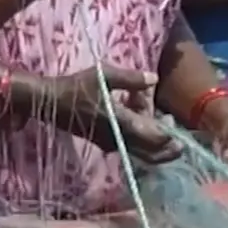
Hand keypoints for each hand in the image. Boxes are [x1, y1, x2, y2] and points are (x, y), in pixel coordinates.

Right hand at [44, 63, 180, 164]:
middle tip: (178, 139)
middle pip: (148, 153)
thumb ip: (131, 79)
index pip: (150, 136)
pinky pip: (127, 143)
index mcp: (119, 121)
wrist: (49, 101)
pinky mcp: (103, 141)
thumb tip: (154, 79)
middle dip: (166, 150)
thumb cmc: (76, 87)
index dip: (167, 138)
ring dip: (152, 139)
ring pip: (138, 149)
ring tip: (158, 115)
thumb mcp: (103, 75)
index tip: (177, 131)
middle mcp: (117, 137)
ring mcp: (110, 142)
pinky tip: (136, 111)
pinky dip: (138, 134)